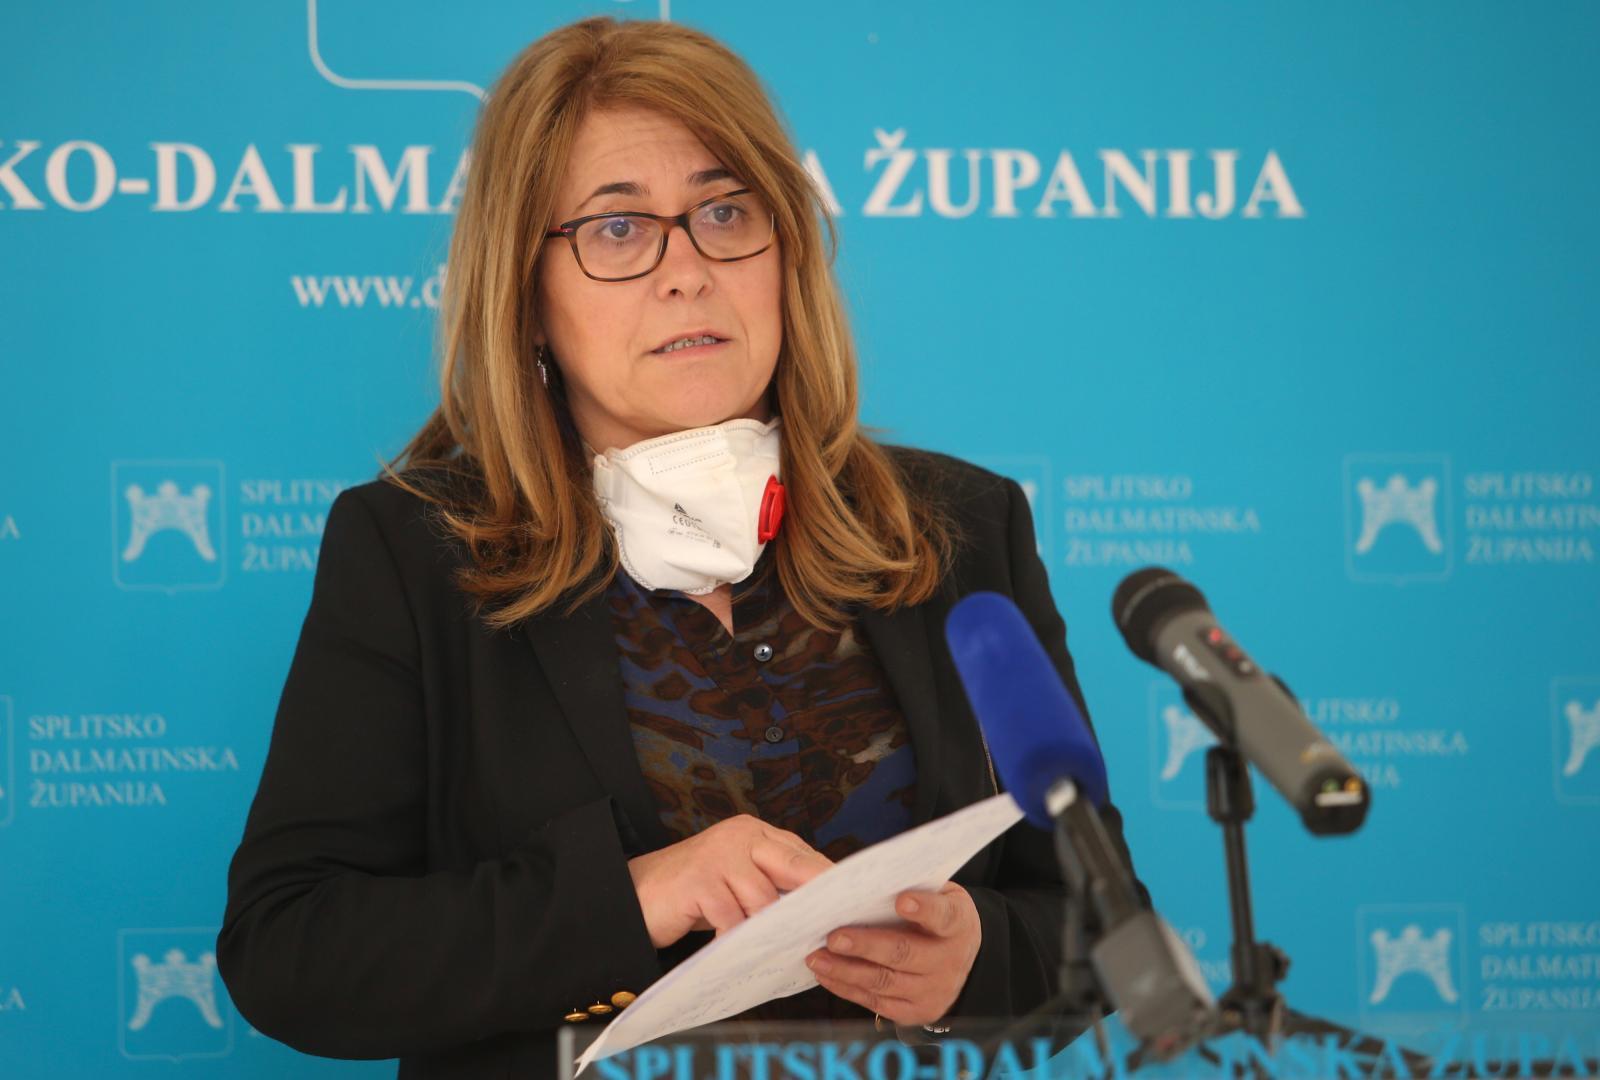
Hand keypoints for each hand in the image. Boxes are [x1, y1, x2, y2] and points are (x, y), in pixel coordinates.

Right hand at [627, 815, 832, 948]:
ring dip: (768, 929)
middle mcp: (740, 837)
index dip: (828, 882)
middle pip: (794, 868)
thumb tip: (818, 911)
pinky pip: (731, 918)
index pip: (803, 855)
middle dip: (814, 901)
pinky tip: (730, 947)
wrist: (636, 894)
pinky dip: (734, 938)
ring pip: (764, 900)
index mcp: (755, 833)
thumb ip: (771, 884)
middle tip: (829, 928)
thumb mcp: (737, 880)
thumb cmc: (694, 892)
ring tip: (772, 948)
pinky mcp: (699, 881)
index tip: (851, 905)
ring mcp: (719, 856)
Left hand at [806, 882, 980, 1024]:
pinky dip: (847, 988)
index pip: (943, 915)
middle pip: (904, 954)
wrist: (961, 960)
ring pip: (884, 982)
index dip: (924, 908)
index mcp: (957, 923)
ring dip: (845, 970)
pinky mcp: (914, 1012)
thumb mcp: (937, 894)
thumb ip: (909, 887)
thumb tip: (859, 880)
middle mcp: (949, 961)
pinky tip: (825, 974)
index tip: (901, 900)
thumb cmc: (937, 916)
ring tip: (816, 957)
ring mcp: (932, 991)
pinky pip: (876, 1002)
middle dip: (865, 946)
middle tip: (833, 937)